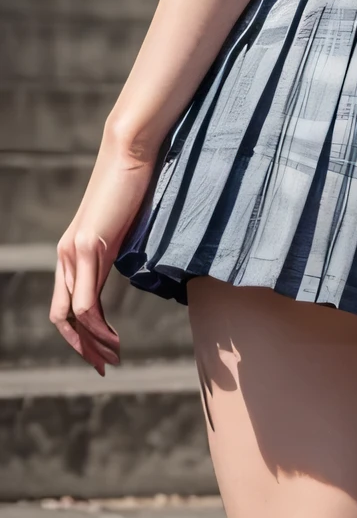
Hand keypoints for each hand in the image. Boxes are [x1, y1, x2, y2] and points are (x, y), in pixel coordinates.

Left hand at [50, 133, 157, 374]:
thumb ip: (119, 248)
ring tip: (113, 357)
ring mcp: (74, 251)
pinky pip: (84, 301)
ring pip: (71, 315)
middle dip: (81, 348)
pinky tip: (112, 338)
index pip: (65, 305)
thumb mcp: (124, 225)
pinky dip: (95, 326)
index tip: (103, 353)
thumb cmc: (134, 183)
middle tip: (104, 367)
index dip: (79, 335)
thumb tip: (133, 265)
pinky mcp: (89, 246)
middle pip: (61, 318)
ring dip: (91, 343)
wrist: (130, 151)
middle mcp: (67, 254)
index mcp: (73, 251)